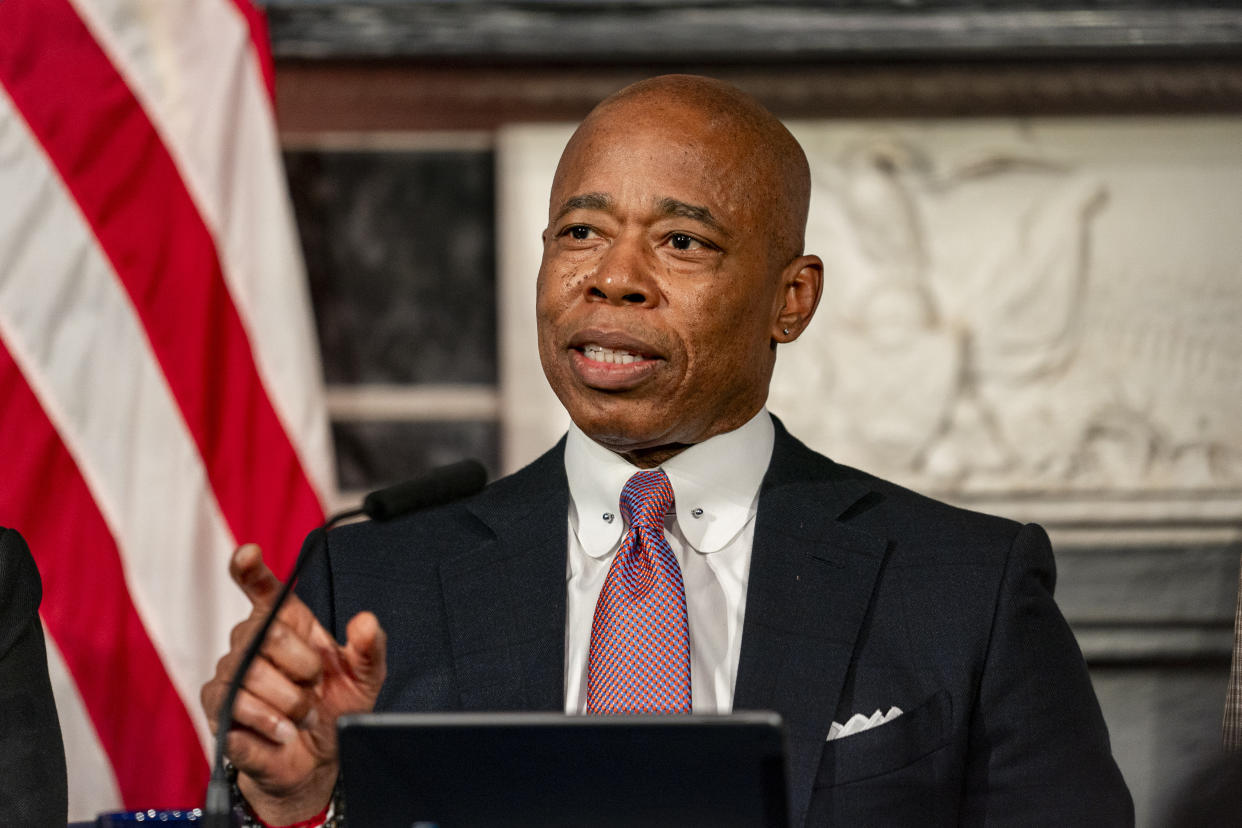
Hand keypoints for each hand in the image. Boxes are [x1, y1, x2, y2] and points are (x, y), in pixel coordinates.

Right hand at [200, 544, 386, 822]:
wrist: (317, 761)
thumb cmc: (337, 709)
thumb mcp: (365, 677)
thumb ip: (369, 647)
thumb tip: (366, 620)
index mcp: (288, 624)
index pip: (261, 588)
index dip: (250, 569)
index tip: (248, 553)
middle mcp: (252, 642)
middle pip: (264, 634)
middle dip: (301, 666)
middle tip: (316, 687)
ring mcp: (230, 673)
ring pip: (250, 675)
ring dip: (288, 701)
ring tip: (303, 715)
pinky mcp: (216, 707)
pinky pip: (234, 706)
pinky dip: (268, 722)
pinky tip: (283, 731)